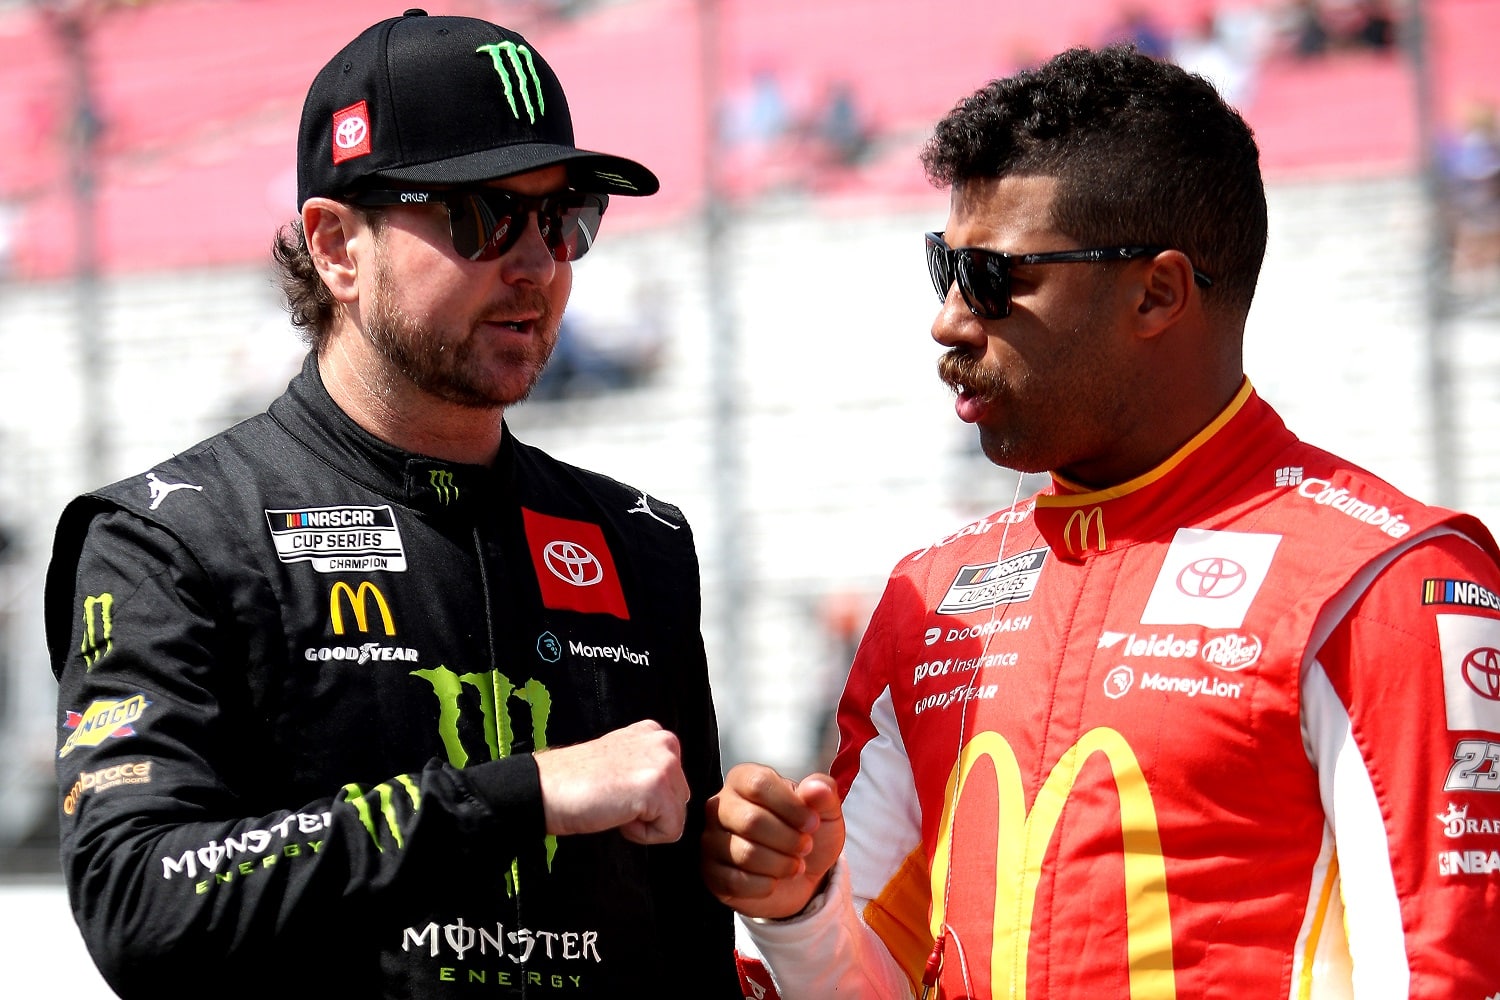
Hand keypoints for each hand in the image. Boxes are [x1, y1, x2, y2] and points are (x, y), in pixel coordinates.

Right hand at [534, 719, 689, 843]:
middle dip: (650, 811)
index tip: (616, 789)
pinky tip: (616, 814)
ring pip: (676, 817)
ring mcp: (664, 763)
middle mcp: (665, 742)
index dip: (646, 799)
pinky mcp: (657, 788)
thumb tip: (670, 796)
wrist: (546, 788)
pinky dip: (642, 835)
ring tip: (614, 805)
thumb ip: (648, 766)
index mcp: (656, 733)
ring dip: (645, 823)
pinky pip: (670, 831)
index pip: (674, 784)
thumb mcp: (622, 759)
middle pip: (679, 800)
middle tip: (614, 798)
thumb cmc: (577, 782)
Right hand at [701, 762, 844, 919]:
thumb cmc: (807, 833)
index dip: (791, 807)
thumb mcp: (824, 811)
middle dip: (788, 840)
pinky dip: (764, 886)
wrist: (802, 874)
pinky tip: (774, 880)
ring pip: (745, 854)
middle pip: (750, 821)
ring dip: (780, 865)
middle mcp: (719, 805)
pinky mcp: (710, 873)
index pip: (758, 785)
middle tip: (805, 847)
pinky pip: (735, 882)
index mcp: (743, 779)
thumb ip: (823, 793)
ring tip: (795, 865)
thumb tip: (816, 788)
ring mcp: (710, 840)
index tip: (812, 823)